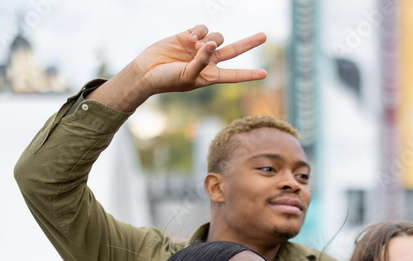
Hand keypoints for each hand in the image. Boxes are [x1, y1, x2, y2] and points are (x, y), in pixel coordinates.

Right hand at [87, 25, 266, 111]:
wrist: (147, 71)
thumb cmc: (168, 80)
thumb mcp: (188, 76)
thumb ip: (202, 61)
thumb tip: (213, 44)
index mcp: (212, 76)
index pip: (235, 75)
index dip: (249, 74)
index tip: (265, 74)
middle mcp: (209, 61)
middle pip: (234, 50)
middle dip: (249, 42)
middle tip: (264, 36)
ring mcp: (199, 48)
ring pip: (217, 36)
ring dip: (210, 38)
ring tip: (196, 46)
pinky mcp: (188, 36)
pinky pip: (202, 28)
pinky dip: (200, 32)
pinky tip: (191, 38)